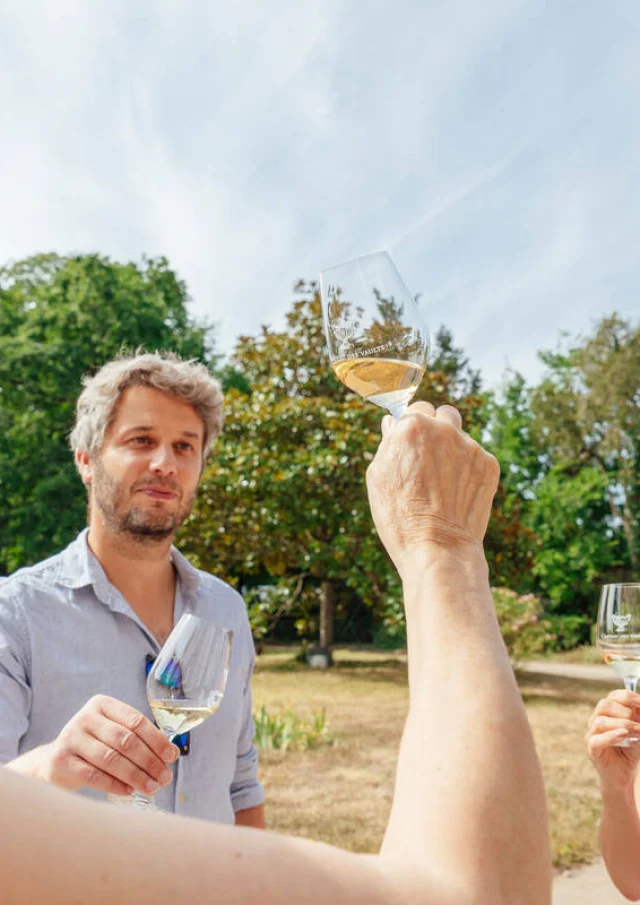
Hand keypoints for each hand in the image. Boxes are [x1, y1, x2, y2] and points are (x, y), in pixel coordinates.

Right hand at [41, 695, 179, 795]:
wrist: (55, 761)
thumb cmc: (94, 745)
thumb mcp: (112, 732)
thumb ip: (137, 738)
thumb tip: (171, 754)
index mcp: (102, 704)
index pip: (136, 720)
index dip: (157, 740)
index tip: (172, 756)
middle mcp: (86, 717)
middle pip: (125, 740)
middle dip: (149, 761)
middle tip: (164, 777)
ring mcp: (71, 738)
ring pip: (111, 759)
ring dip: (136, 776)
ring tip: (151, 787)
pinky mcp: (62, 760)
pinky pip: (94, 776)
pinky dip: (115, 785)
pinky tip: (130, 792)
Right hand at [366, 402, 499, 574]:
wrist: (439, 548)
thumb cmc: (400, 516)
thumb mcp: (378, 478)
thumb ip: (387, 443)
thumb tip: (393, 423)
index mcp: (411, 427)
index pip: (414, 410)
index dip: (410, 428)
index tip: (409, 445)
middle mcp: (443, 429)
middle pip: (440, 413)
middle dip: (434, 428)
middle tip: (427, 456)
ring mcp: (469, 445)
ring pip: (460, 434)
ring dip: (452, 445)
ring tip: (443, 478)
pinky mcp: (488, 463)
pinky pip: (476, 456)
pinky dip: (467, 469)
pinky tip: (456, 492)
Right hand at [586, 690, 639, 792]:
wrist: (624, 773)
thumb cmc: (631, 749)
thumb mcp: (639, 731)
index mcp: (608, 711)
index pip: (614, 696)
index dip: (629, 697)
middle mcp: (597, 718)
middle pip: (605, 705)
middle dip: (626, 713)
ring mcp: (592, 733)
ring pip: (600, 722)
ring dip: (622, 725)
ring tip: (638, 733)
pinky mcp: (592, 749)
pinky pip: (596, 739)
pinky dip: (611, 736)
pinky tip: (623, 735)